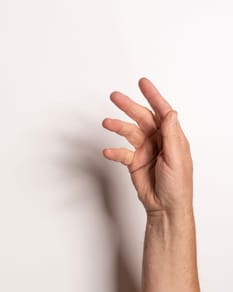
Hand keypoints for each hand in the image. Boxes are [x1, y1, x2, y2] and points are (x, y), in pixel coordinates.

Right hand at [102, 77, 192, 214]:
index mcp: (172, 137)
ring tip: (106, 122)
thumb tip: (171, 113)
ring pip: (129, 132)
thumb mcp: (176, 159)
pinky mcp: (134, 162)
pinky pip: (122, 153)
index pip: (162, 112)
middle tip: (115, 96)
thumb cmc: (177, 186)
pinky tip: (107, 151)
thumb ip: (172, 136)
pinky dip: (114, 152)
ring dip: (118, 127)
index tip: (142, 83)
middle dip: (129, 106)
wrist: (165, 207)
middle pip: (142, 118)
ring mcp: (145, 150)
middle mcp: (158, 141)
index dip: (153, 96)